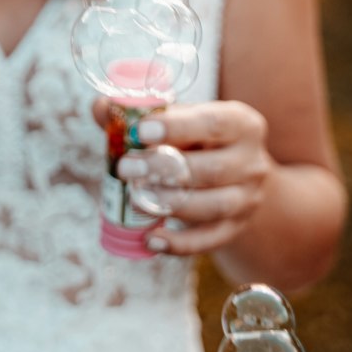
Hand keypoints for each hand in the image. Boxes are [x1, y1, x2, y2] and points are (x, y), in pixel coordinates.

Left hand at [92, 98, 272, 255]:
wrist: (239, 176)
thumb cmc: (199, 140)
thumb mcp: (180, 120)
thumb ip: (140, 113)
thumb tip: (101, 107)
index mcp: (241, 124)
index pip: (212, 123)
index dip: (177, 127)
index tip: (140, 131)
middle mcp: (251, 162)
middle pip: (211, 169)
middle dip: (163, 169)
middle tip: (125, 167)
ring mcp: (247, 199)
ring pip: (212, 206)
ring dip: (170, 204)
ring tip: (135, 197)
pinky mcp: (236, 228)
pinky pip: (208, 240)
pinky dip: (179, 243)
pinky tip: (151, 239)